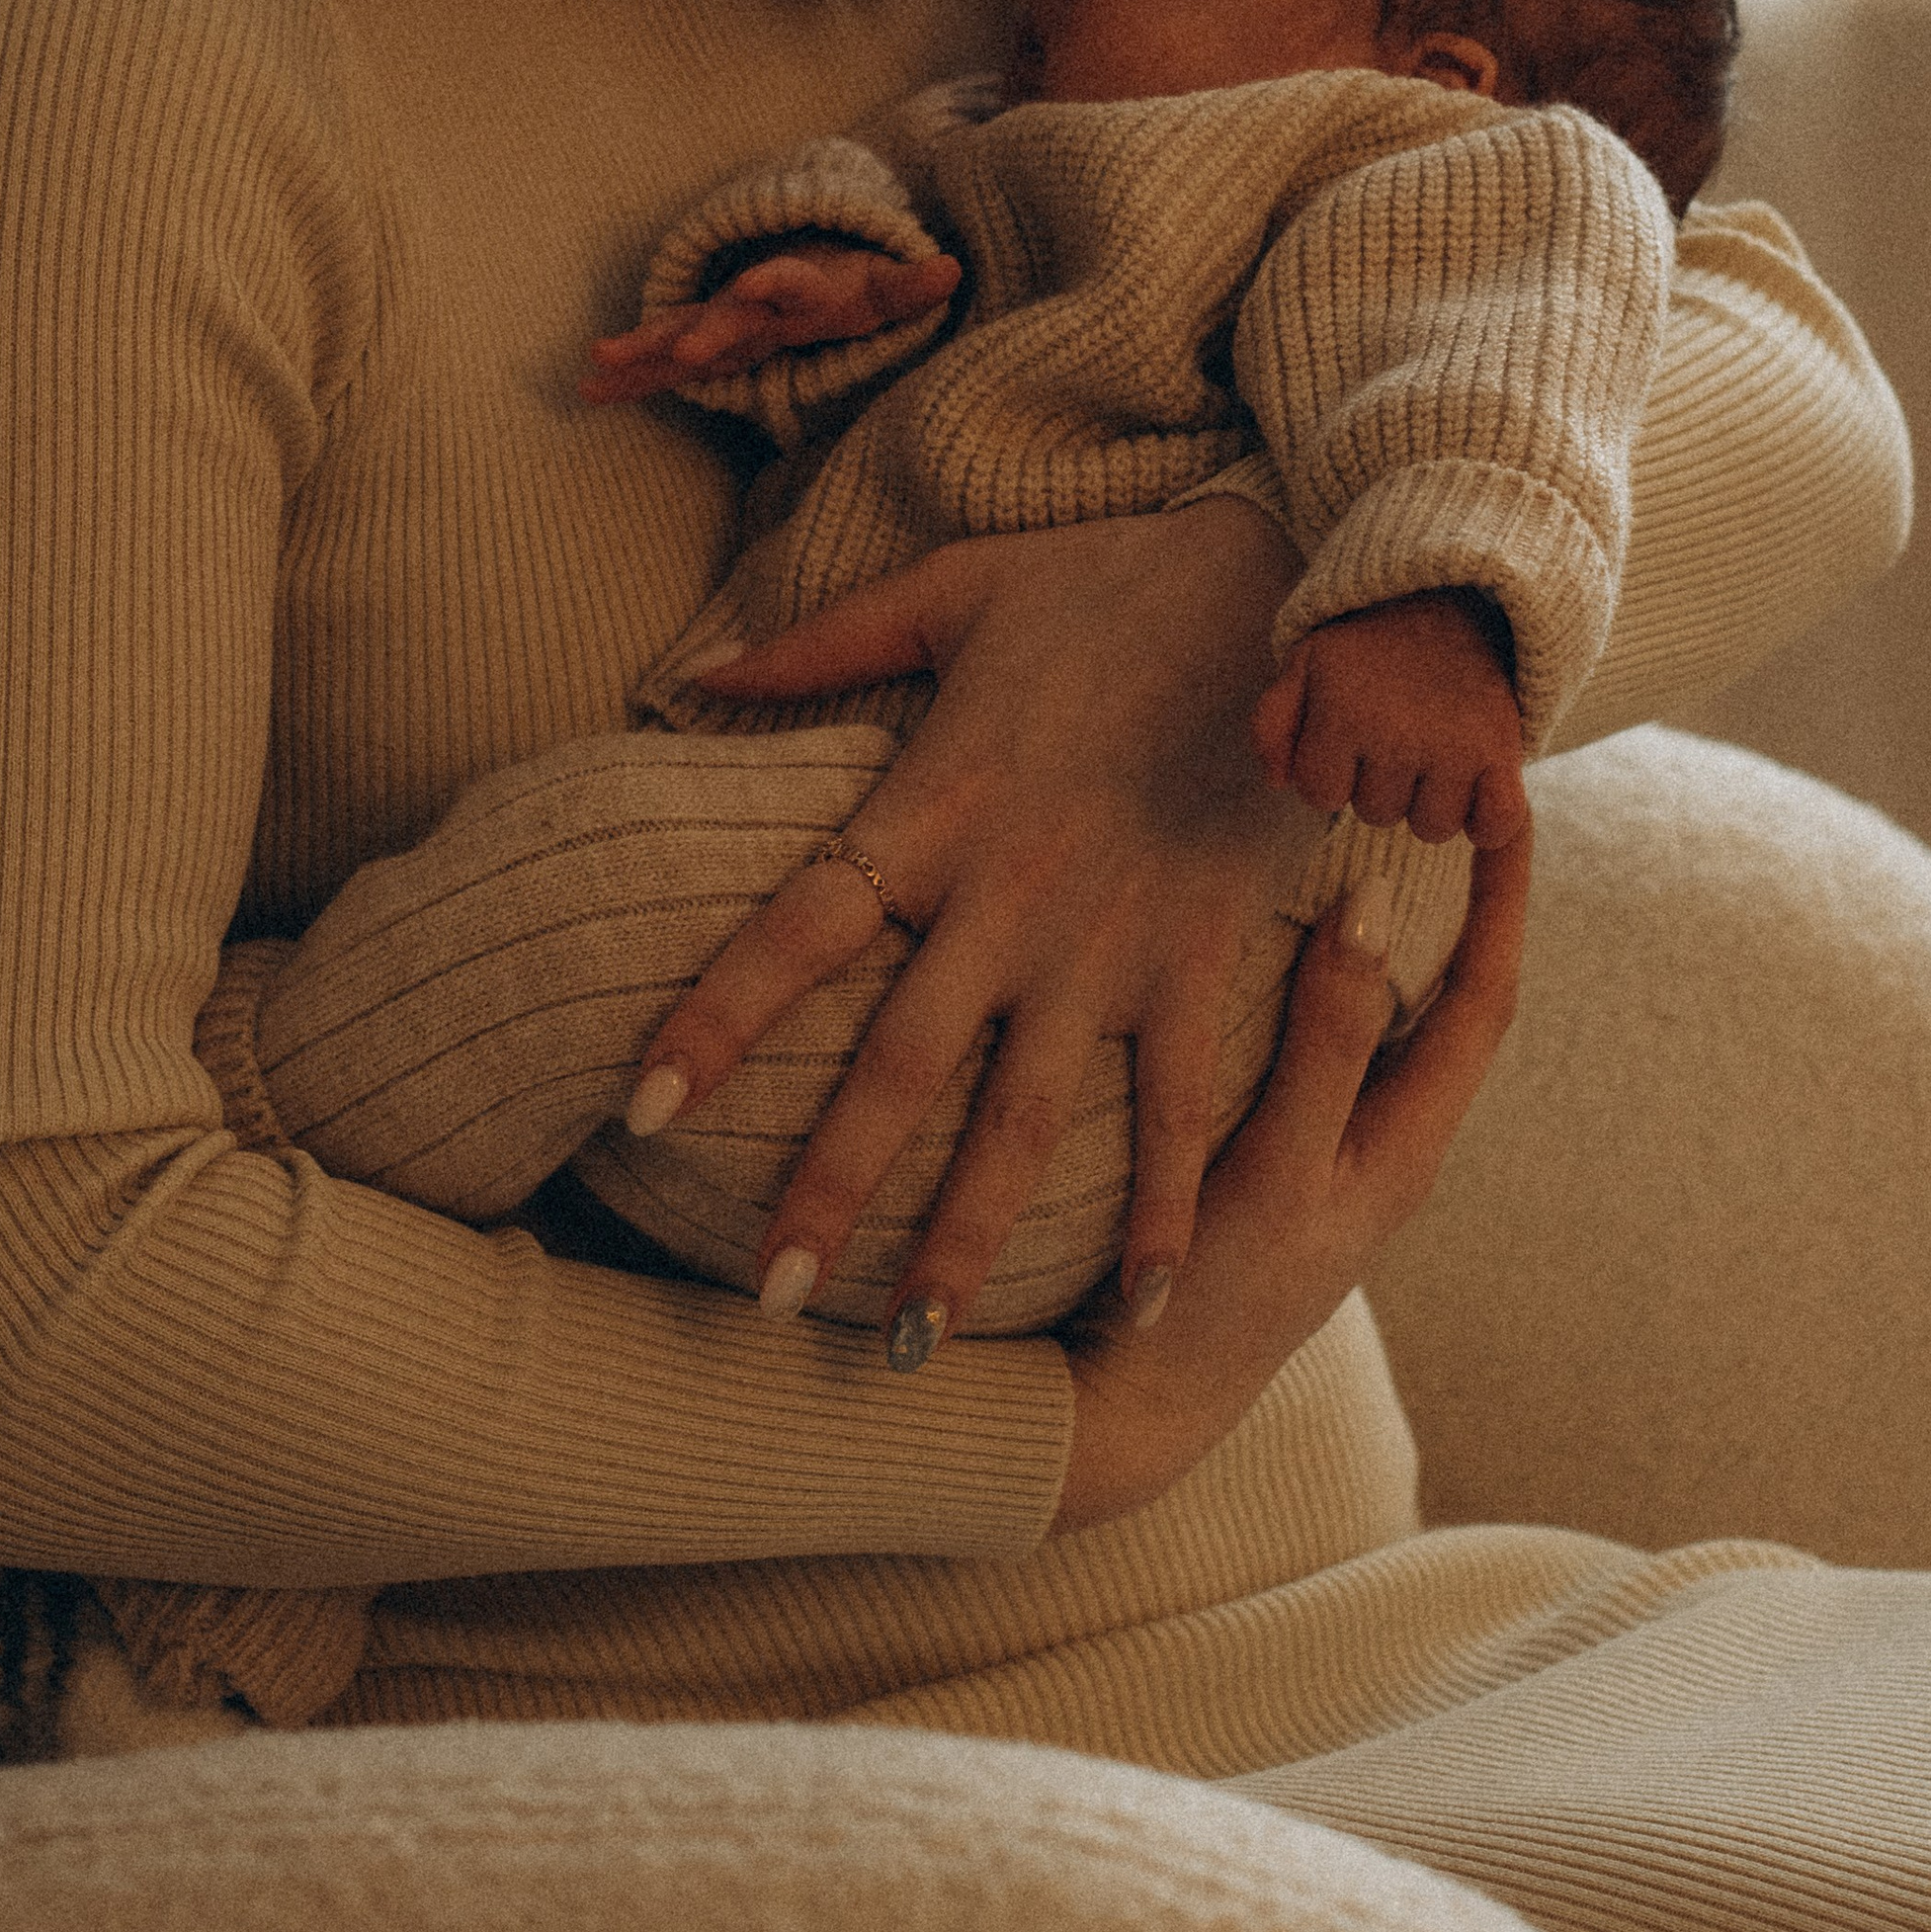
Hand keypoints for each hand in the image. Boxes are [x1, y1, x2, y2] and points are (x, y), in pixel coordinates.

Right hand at [582, 245, 959, 402]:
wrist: (805, 262)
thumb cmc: (849, 284)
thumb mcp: (883, 288)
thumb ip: (912, 285)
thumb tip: (953, 270)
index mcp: (798, 287)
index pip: (788, 281)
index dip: (774, 281)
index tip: (755, 281)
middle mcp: (750, 302)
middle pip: (723, 317)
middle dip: (700, 333)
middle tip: (678, 352)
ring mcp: (720, 322)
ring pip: (677, 336)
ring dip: (642, 350)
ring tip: (597, 361)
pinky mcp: (701, 344)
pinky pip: (660, 363)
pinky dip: (628, 375)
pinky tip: (588, 388)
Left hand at [625, 500, 1296, 1351]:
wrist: (1291, 587)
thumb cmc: (1108, 583)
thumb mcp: (951, 590)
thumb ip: (816, 644)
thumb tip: (684, 673)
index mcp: (934, 807)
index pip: (794, 928)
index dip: (715, 1015)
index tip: (639, 1106)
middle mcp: (1011, 898)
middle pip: (898, 1065)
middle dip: (830, 1188)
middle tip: (766, 1298)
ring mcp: (1114, 944)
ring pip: (1026, 1122)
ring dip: (967, 1240)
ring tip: (912, 1348)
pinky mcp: (1207, 961)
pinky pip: (1182, 1110)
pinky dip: (1166, 1210)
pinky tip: (1142, 1309)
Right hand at [1052, 820, 1529, 1530]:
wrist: (1135, 1402)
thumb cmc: (1215, 1298)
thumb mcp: (1277, 1168)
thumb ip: (1325, 1046)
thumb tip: (1367, 912)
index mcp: (1407, 1144)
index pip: (1487, 995)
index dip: (1506, 897)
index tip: (1507, 798)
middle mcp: (1383, 1141)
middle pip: (1444, 992)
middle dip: (1454, 891)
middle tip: (1438, 787)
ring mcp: (1328, 1147)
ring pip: (1377, 1009)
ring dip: (1383, 921)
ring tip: (1367, 825)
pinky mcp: (1271, 1150)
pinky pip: (1316, 1035)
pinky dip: (1313, 966)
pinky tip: (1268, 921)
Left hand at [1252, 589, 1528, 848]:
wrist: (1450, 600)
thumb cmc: (1368, 649)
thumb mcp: (1306, 666)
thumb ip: (1271, 722)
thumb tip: (1279, 782)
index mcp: (1343, 712)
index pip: (1321, 795)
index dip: (1331, 771)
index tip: (1348, 738)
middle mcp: (1398, 733)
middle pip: (1377, 813)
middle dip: (1380, 783)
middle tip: (1397, 733)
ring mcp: (1454, 745)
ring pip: (1431, 828)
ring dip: (1430, 802)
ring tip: (1432, 751)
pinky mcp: (1502, 751)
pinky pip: (1495, 826)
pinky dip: (1489, 822)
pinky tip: (1476, 788)